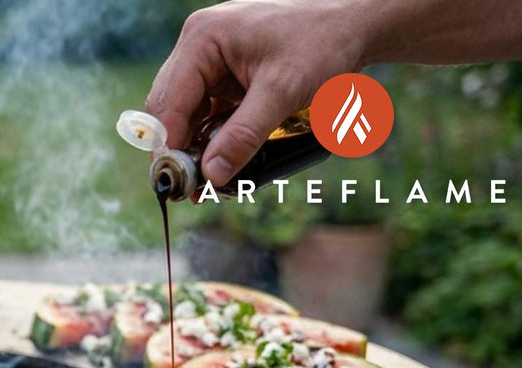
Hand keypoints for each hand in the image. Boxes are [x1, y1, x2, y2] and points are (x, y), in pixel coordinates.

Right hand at [145, 0, 371, 185]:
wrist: (353, 25)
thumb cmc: (322, 43)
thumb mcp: (282, 92)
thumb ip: (244, 135)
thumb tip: (212, 175)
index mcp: (202, 39)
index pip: (168, 101)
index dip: (169, 145)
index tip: (177, 182)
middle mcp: (198, 45)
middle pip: (170, 108)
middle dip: (179, 148)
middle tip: (190, 188)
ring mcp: (209, 59)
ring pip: (186, 113)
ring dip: (194, 145)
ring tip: (207, 180)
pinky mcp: (223, 73)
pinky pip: (206, 110)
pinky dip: (211, 136)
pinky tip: (220, 159)